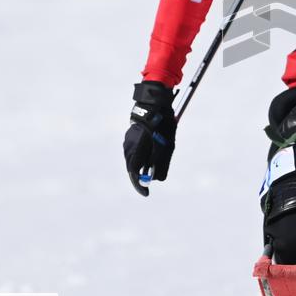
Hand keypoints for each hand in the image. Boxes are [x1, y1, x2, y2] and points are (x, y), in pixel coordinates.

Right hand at [124, 81, 176, 195]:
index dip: (140, 185)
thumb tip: (158, 179)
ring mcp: (128, 140)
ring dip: (142, 165)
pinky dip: (142, 155)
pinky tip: (150, 154)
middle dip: (142, 175)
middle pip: (133, 167)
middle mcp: (129, 146)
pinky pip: (134, 150)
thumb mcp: (167, 145)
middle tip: (150, 181)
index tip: (147, 193)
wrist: (155, 102)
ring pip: (133, 158)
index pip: (134, 173)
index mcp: (137, 149)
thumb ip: (161, 163)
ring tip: (152, 168)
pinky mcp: (131, 135)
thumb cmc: (162, 124)